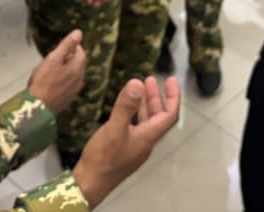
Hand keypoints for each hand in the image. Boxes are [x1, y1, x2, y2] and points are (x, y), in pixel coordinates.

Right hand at [28, 29, 86, 113]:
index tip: (63, 45)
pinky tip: (53, 81)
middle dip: (70, 58)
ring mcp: (74, 91)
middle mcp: (79, 80)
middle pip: (78, 64)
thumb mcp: (54, 58)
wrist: (38, 108)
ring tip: (54, 67)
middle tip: (56, 55)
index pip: (81, 53)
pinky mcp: (67, 100)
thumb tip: (79, 32)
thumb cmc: (44, 80)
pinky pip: (68, 85)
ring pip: (74, 75)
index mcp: (78, 69)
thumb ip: (67, 45)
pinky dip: (64, 80)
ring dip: (67, 69)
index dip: (73, 47)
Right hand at [72, 76, 180, 206]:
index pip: (169, 115)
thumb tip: (138, 82)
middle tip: (151, 79)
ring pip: (146, 122)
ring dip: (146, 105)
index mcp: (148, 136)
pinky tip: (125, 110)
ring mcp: (135, 147)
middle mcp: (145, 142)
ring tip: (139, 89)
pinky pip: (136, 127)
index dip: (173, 97)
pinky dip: (135, 114)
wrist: (90, 183)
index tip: (171, 80)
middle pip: (158, 117)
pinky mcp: (125, 150)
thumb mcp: (114, 128)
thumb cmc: (104, 157)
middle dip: (157, 97)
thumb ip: (126, 106)